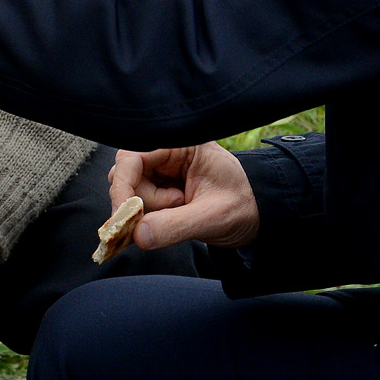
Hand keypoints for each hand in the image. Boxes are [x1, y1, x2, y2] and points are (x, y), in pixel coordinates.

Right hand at [111, 143, 259, 250]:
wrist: (256, 214)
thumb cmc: (242, 206)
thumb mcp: (212, 217)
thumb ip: (175, 225)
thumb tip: (137, 235)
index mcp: (179, 144)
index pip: (132, 157)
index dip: (122, 184)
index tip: (123, 213)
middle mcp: (165, 153)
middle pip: (126, 175)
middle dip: (144, 201)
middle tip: (177, 208)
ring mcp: (160, 171)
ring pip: (130, 191)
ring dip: (150, 210)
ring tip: (183, 211)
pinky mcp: (158, 188)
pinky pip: (138, 204)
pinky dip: (149, 218)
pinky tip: (174, 218)